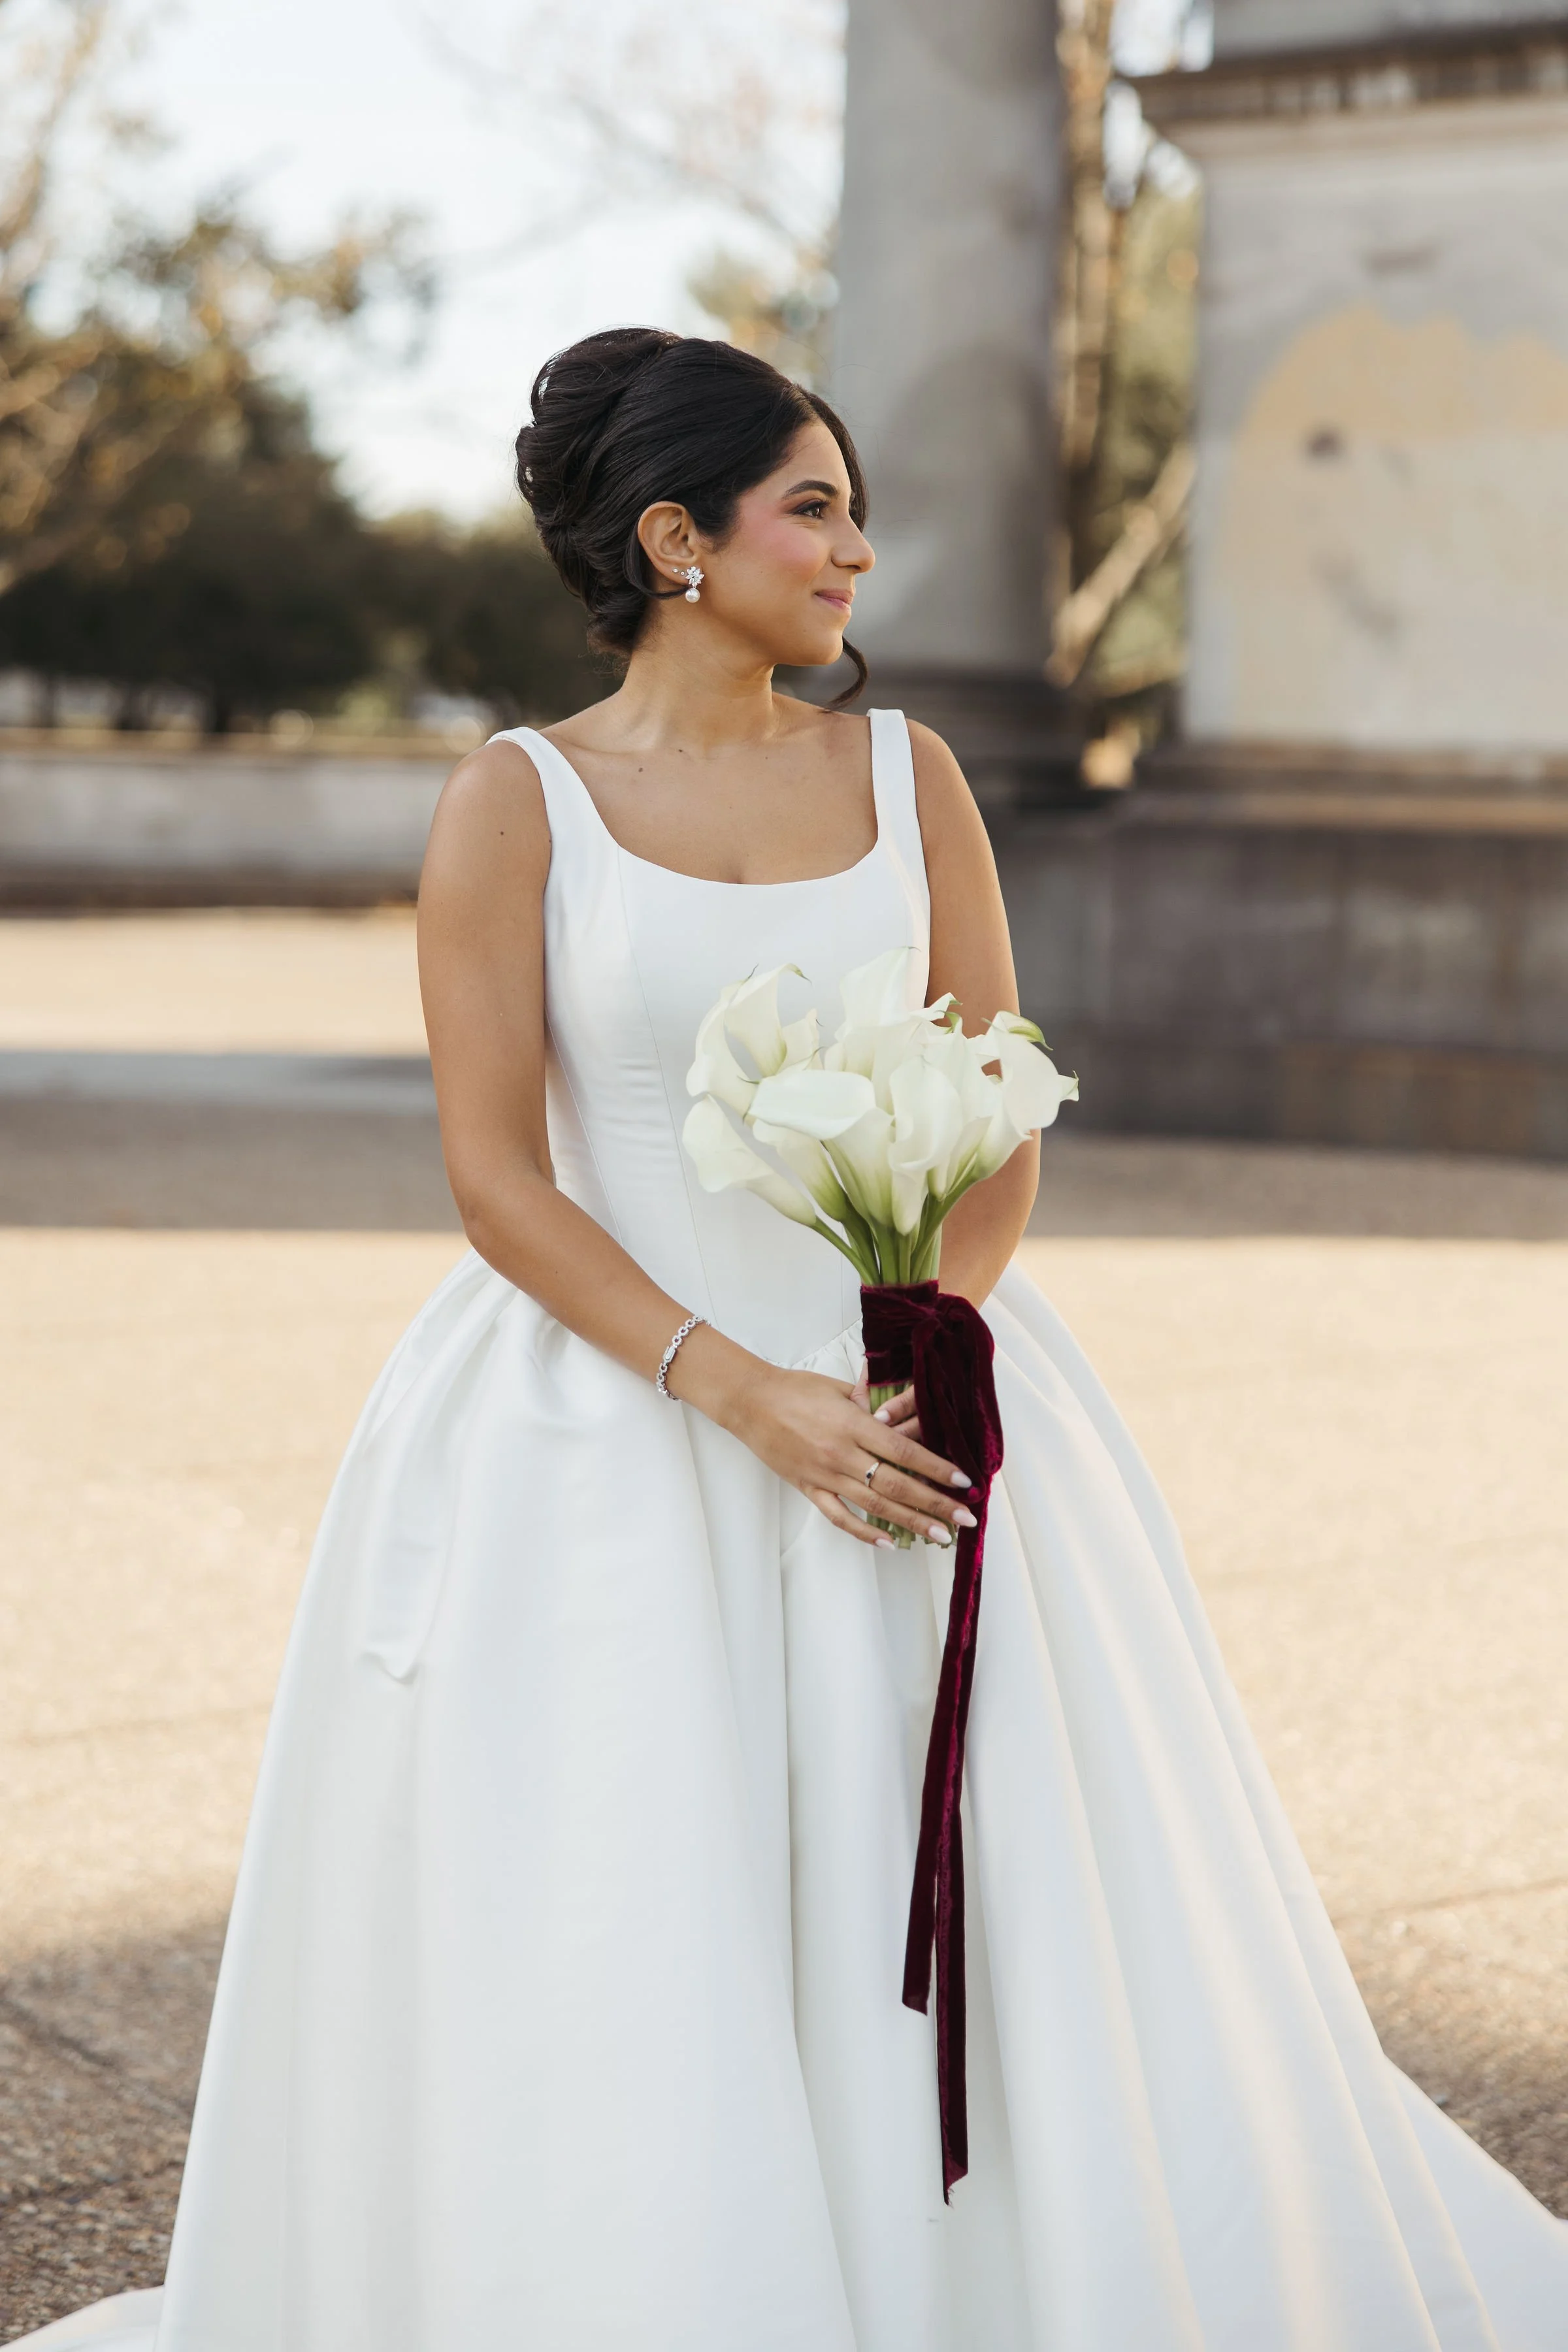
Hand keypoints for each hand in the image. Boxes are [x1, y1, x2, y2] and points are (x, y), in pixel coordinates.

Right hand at [723, 1364, 975, 1549]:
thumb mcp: (839, 1387)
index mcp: (854, 1424)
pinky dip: (864, 1532)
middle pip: (897, 1484)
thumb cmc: (795, 1388)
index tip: (963, 1482)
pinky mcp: (809, 1487)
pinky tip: (889, 1543)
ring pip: (875, 1505)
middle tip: (965, 1518)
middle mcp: (842, 1454)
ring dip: (911, 1522)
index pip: (905, 1452)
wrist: (750, 1402)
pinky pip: (839, 1516)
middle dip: (935, 1503)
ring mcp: (825, 1474)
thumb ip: (871, 1402)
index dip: (937, 1468)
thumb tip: (901, 1410)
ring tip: (940, 1535)